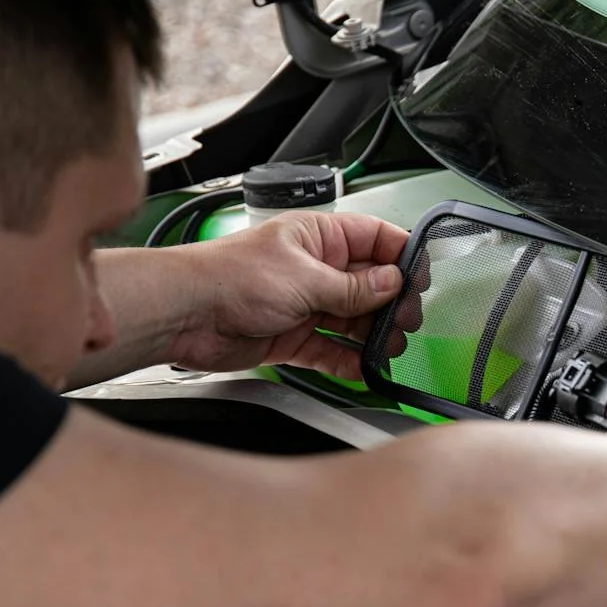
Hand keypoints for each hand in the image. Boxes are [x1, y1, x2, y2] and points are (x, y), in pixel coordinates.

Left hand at [170, 212, 408, 379]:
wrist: (185, 314)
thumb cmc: (230, 278)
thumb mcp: (306, 279)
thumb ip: (355, 287)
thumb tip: (392, 283)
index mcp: (318, 237)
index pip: (374, 239)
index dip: (401, 256)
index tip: (421, 278)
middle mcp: (315, 268)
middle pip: (370, 285)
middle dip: (390, 303)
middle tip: (406, 321)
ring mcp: (305, 304)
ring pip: (353, 320)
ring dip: (372, 336)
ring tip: (388, 348)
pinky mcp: (292, 336)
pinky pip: (330, 349)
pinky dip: (347, 361)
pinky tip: (363, 369)